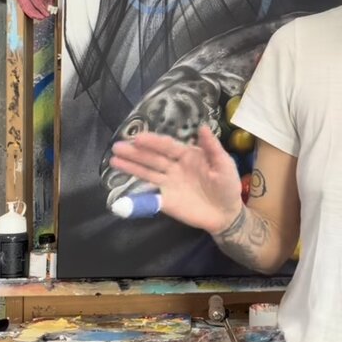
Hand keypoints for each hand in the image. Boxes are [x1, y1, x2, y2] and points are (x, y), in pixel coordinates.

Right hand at [109, 125, 243, 234]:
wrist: (226, 214)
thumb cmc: (227, 186)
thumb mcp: (224, 165)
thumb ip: (212, 148)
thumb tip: (203, 127)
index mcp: (187, 155)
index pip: (167, 146)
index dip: (153, 142)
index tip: (138, 138)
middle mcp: (174, 167)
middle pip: (152, 158)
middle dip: (135, 152)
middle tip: (117, 147)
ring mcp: (168, 183)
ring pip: (147, 173)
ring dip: (131, 166)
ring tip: (114, 160)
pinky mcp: (165, 201)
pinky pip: (148, 195)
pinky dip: (136, 192)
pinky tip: (123, 187)